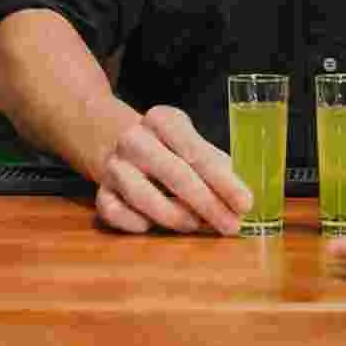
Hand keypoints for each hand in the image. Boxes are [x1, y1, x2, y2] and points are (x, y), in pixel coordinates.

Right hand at [95, 105, 253, 234]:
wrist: (109, 136)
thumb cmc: (163, 145)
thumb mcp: (188, 140)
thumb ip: (214, 164)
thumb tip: (241, 197)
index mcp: (163, 120)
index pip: (197, 152)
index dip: (224, 181)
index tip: (246, 203)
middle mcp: (135, 139)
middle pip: (175, 175)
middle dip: (208, 205)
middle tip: (231, 226)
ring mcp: (114, 165)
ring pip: (144, 198)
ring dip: (176, 217)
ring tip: (197, 226)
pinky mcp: (99, 192)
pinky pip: (117, 215)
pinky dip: (137, 224)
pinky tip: (153, 226)